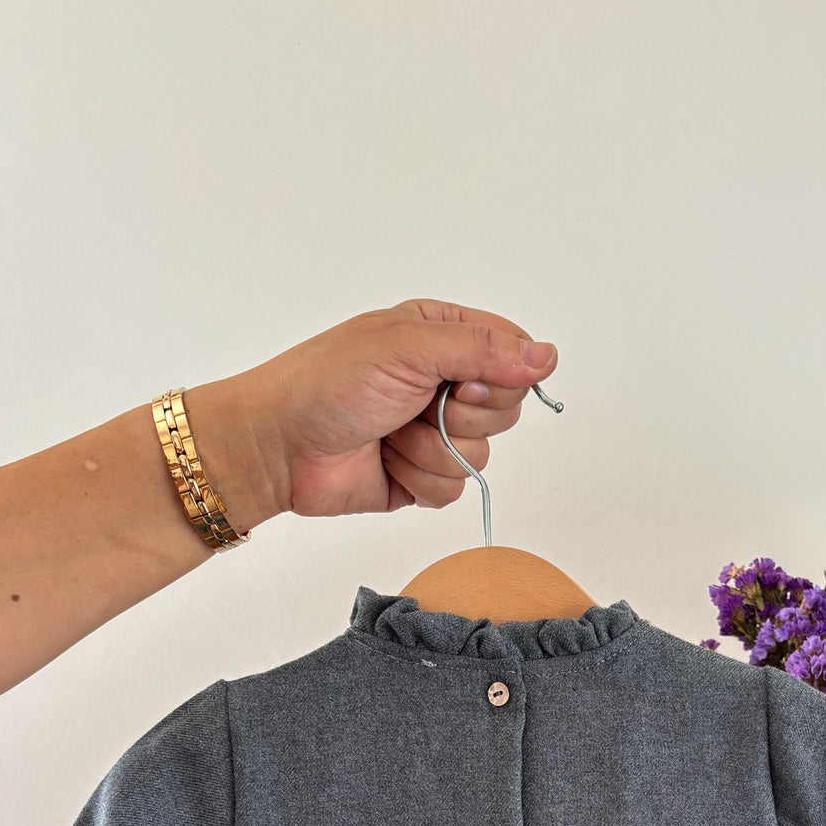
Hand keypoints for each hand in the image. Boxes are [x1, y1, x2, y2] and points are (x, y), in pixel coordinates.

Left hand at [197, 298, 558, 525]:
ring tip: (389, 434)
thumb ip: (483, 350)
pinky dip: (419, 479)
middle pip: (505, 408)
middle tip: (416, 404)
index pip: (514, 353)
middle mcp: (443, 382)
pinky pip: (455, 489)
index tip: (462, 380)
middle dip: (462, 415)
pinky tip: (385, 462)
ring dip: (431, 449)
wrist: (279, 446)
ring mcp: (434, 432)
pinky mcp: (422, 477)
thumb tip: (546, 357)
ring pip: (481, 455)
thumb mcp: (409, 347)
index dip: (501, 374)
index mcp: (443, 336)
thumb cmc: (328, 383)